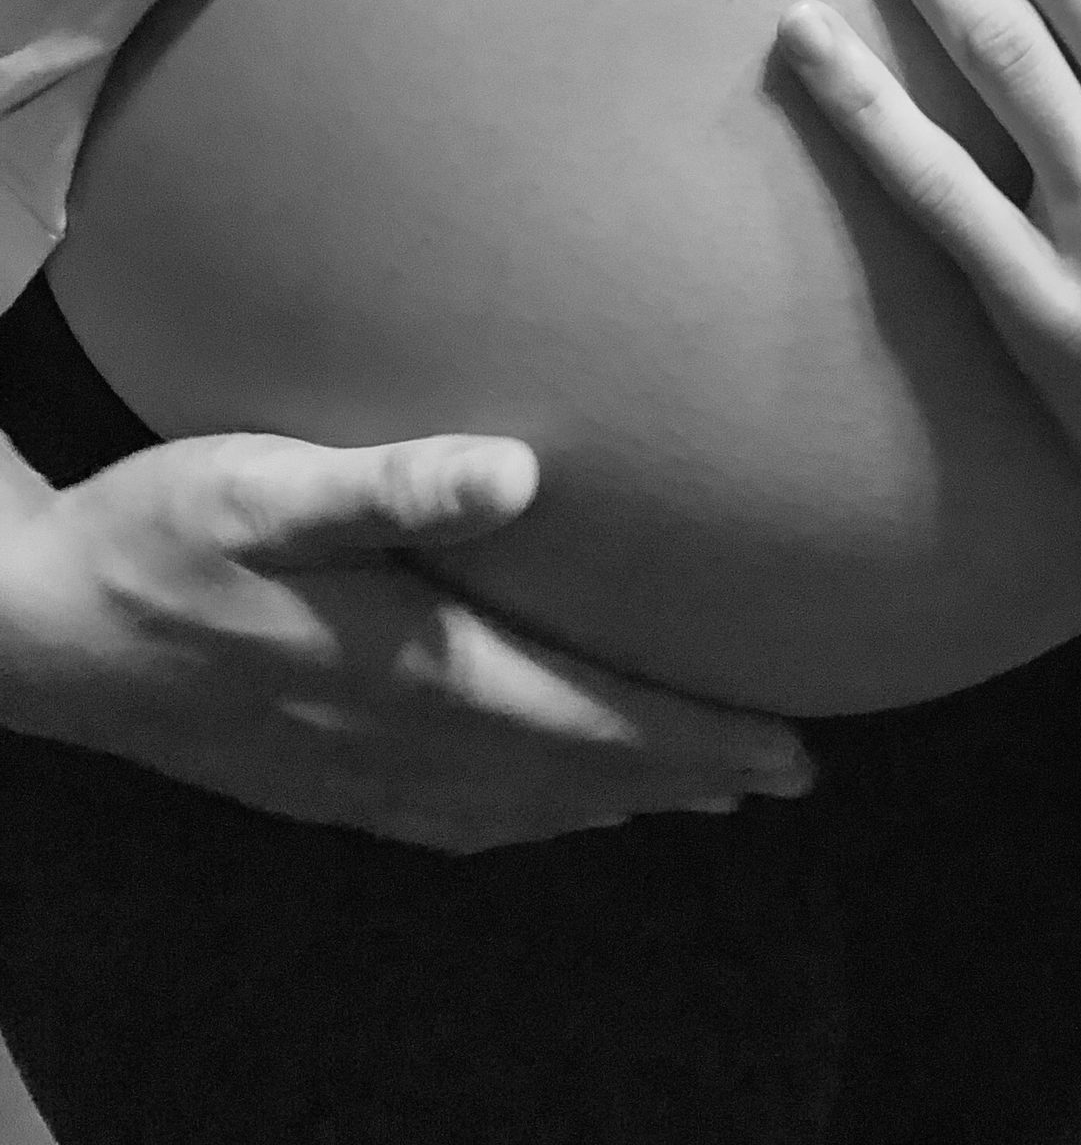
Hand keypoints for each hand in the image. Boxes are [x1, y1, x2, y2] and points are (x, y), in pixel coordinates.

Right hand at [0, 428, 813, 850]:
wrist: (37, 629)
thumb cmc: (155, 537)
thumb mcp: (264, 483)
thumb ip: (392, 482)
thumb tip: (518, 474)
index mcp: (410, 670)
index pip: (589, 718)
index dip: (696, 736)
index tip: (790, 750)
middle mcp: (397, 743)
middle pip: (575, 775)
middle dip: (688, 774)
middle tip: (786, 777)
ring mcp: (353, 775)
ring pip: (521, 804)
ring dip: (620, 798)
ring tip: (700, 793)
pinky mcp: (314, 783)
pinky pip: (451, 820)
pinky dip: (527, 817)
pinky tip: (543, 811)